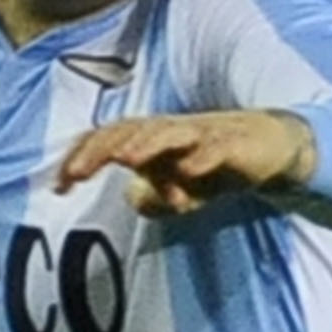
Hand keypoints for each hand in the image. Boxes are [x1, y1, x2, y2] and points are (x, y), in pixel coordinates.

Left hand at [53, 108, 319, 217]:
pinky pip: (215, 148)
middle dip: (101, 151)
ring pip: (167, 133)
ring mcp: (202, 133)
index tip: (59, 186)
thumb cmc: (216, 163)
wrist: (273, 147)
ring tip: (124, 160)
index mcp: (151, 138)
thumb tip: (135, 201)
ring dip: (145, 145)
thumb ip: (155, 198)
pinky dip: (201, 158)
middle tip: (77, 173)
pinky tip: (187, 172)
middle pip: (128, 132)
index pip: (107, 139)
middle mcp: (171, 130)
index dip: (81, 158)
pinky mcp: (234, 143)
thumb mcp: (180, 188)